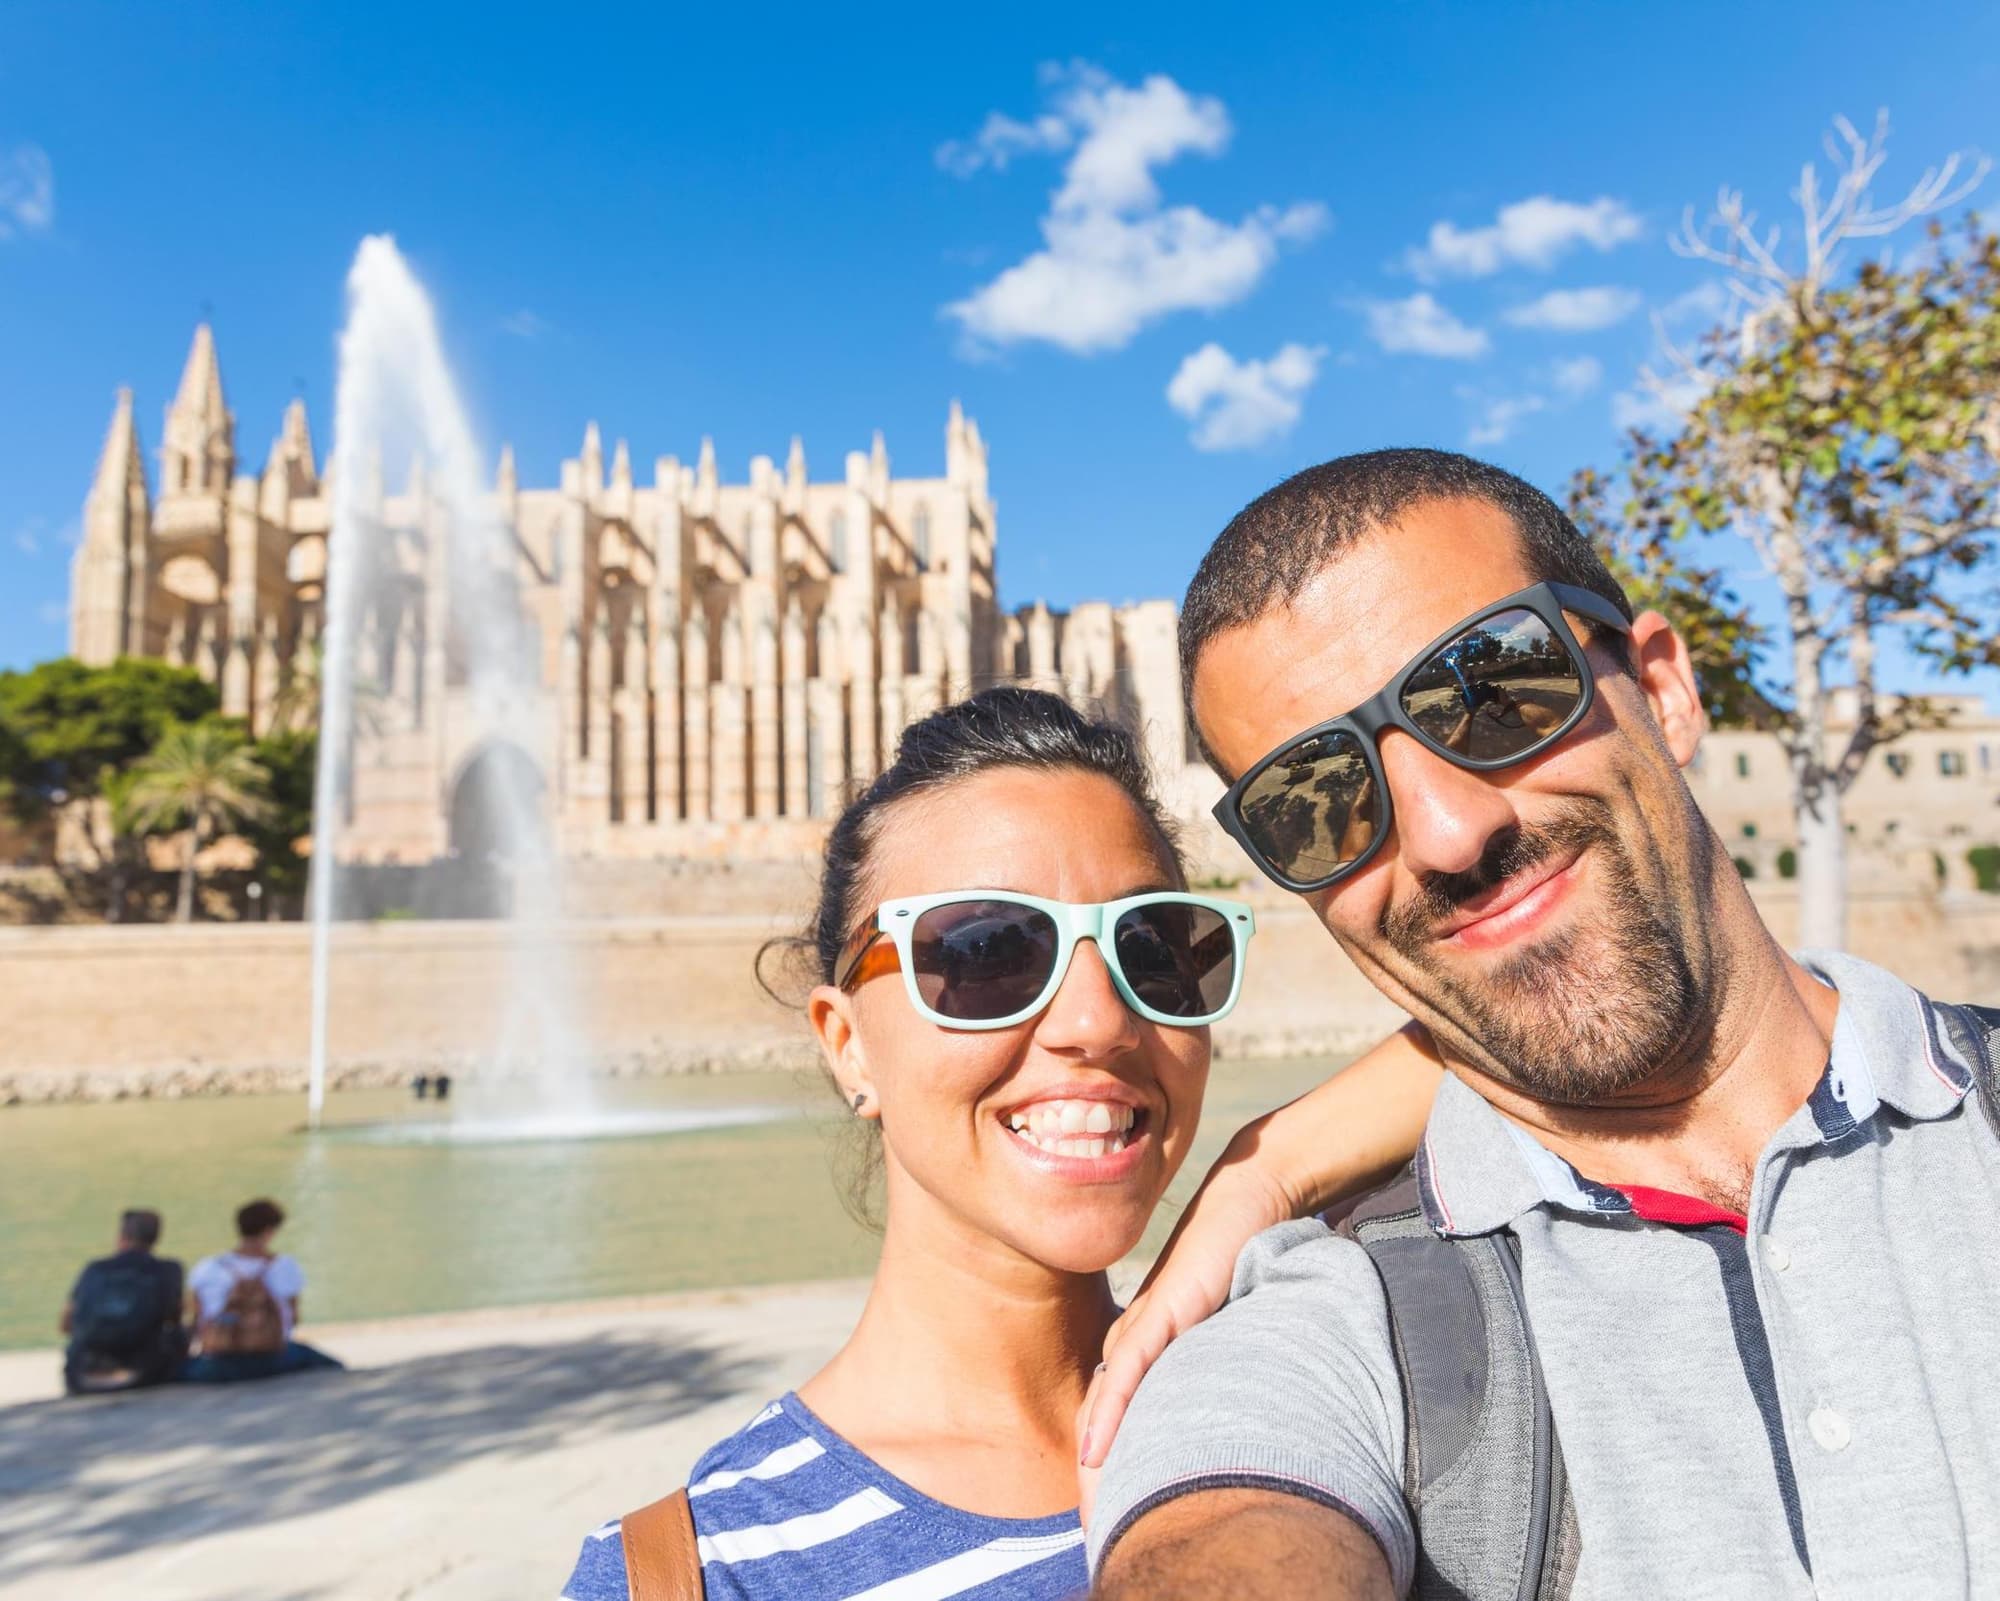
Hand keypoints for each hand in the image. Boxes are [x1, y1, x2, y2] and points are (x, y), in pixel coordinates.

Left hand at [1078, 1126, 1295, 1518]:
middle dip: (1093, 1477)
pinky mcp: (1161, 1313)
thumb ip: (1209, 1362)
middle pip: (1099, 1418)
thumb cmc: (1238, 1263)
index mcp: (1142, 1346)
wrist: (1248, 1206)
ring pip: (1104, 1404)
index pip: (1111, 1415)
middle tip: (1093, 1528)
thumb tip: (1221, 1410)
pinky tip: (1095, 1450)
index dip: (1103, 1465)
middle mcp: (1132, 1340)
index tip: (1102, 1515)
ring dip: (1092, 1457)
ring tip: (1088, 1511)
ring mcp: (1142, 1326)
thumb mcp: (1220, 1329)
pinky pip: (1125, 1372)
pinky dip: (1110, 1413)